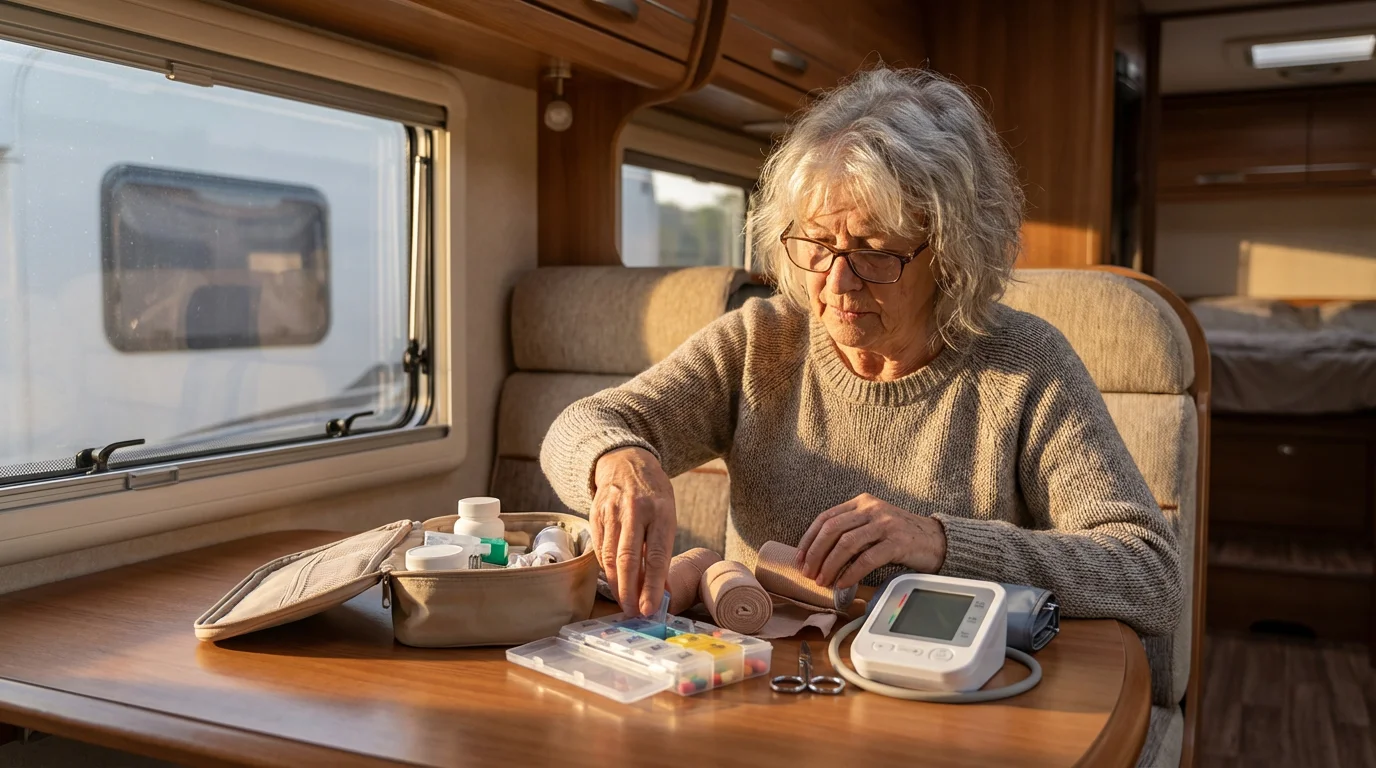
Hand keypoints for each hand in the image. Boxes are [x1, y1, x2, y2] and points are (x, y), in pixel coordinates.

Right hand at [591, 446, 676, 615]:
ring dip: (617, 585)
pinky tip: (614, 581)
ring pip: (611, 557)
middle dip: (630, 591)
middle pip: (629, 558)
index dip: (653, 585)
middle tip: (634, 613)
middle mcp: (636, 511)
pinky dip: (607, 569)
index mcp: (661, 511)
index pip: (657, 556)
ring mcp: (612, 512)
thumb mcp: (667, 515)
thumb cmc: (653, 494)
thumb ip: (662, 550)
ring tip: (625, 603)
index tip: (651, 608)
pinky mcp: (595, 515)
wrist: (625, 461)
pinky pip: (600, 549)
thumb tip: (662, 591)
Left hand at [795, 493, 946, 589]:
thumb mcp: (873, 525)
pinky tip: (843, 584)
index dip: (808, 539)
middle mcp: (872, 509)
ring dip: (830, 565)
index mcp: (862, 502)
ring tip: (823, 582)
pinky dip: (851, 573)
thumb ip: (850, 531)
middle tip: (808, 573)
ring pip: (847, 544)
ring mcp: (885, 524)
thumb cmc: (900, 536)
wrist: (936, 540)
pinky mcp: (897, 542)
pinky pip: (867, 559)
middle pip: (832, 529)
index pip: (826, 518)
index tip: (799, 559)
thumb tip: (818, 557)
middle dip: (815, 554)